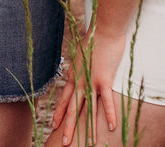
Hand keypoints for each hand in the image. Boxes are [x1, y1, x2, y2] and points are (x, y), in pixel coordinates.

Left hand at [51, 30, 123, 145]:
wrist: (102, 30)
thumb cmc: (93, 39)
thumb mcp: (80, 52)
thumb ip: (78, 63)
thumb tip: (77, 66)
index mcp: (73, 76)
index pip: (64, 99)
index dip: (59, 113)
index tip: (53, 124)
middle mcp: (80, 82)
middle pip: (72, 109)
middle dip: (68, 127)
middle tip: (63, 142)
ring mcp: (91, 82)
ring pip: (88, 110)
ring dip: (88, 128)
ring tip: (89, 143)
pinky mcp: (104, 80)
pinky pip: (106, 101)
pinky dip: (109, 114)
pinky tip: (111, 127)